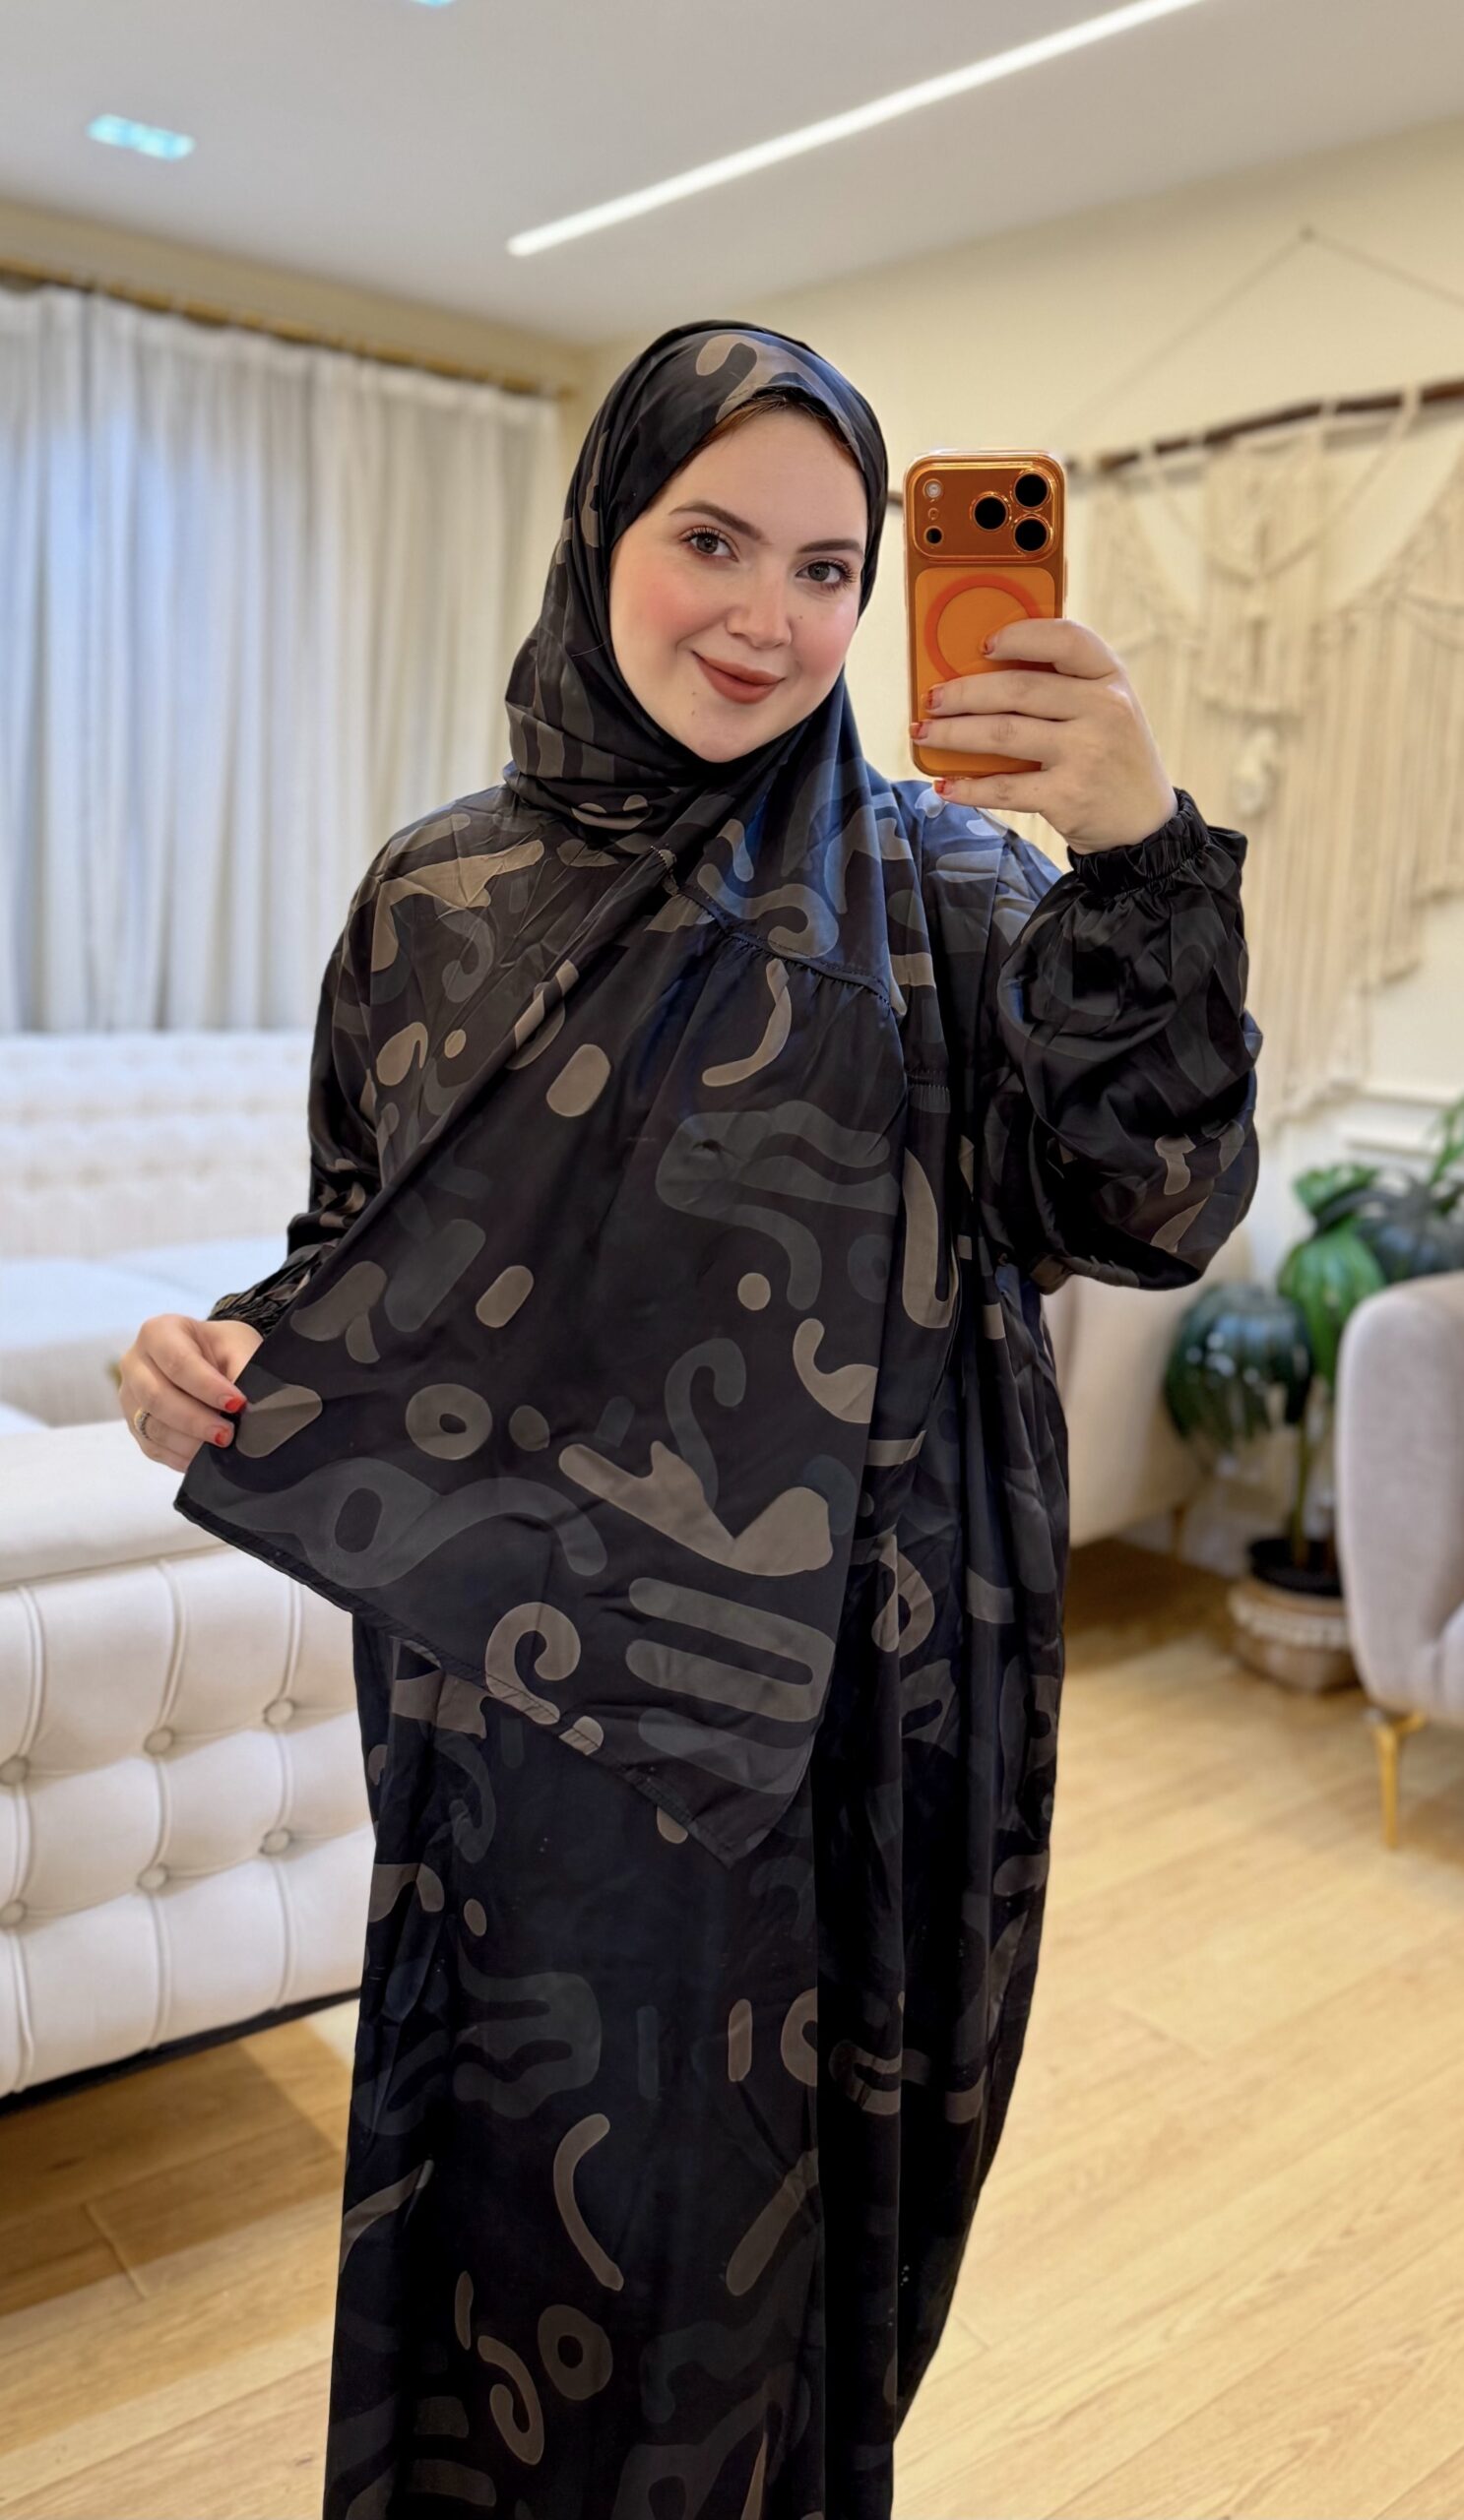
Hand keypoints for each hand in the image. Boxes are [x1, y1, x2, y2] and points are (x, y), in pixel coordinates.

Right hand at [118, 1314, 262, 1472]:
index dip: (207, 1386)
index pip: (178, 1361)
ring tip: (220, 1447)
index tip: (237, 1403)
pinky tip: (206, 1458)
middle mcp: (135, 1363)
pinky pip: (153, 1448)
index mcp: (159, 1332)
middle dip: (196, 1420)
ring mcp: (130, 1398)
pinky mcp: (136, 1427)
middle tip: (228, 1434)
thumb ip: (243, 1370)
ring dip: (189, 1443)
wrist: (212, 1361)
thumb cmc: (224, 1349)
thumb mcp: (239, 1347)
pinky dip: (181, 1457)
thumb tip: (248, 1409)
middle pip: (157, 1397)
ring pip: (152, 1426)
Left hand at [911, 615, 1178, 853]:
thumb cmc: (1111, 757)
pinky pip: (1005, 788)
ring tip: (924, 733)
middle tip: (932, 700)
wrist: (1144, 825)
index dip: (1020, 636)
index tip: (983, 645)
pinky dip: (968, 787)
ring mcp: (1086, 754)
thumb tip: (981, 674)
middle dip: (964, 693)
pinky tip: (945, 785)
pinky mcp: (1068, 796)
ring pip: (1003, 734)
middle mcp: (1103, 710)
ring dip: (954, 734)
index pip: (1067, 639)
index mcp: (1110, 678)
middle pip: (1018, 689)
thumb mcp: (1106, 709)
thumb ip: (1063, 686)